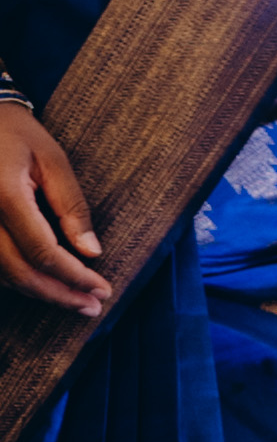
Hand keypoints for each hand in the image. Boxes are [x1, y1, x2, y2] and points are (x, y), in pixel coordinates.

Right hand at [0, 106, 105, 323]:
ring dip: (40, 292)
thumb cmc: (17, 135)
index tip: (101, 288)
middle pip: (20, 273)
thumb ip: (72, 206)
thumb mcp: (53, 160)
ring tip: (76, 300)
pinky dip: (20, 280)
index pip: (42, 252)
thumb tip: (92, 252)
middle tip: (93, 306)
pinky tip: (46, 285)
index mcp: (5, 196)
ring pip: (3, 276)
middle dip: (59, 295)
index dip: (73, 276)